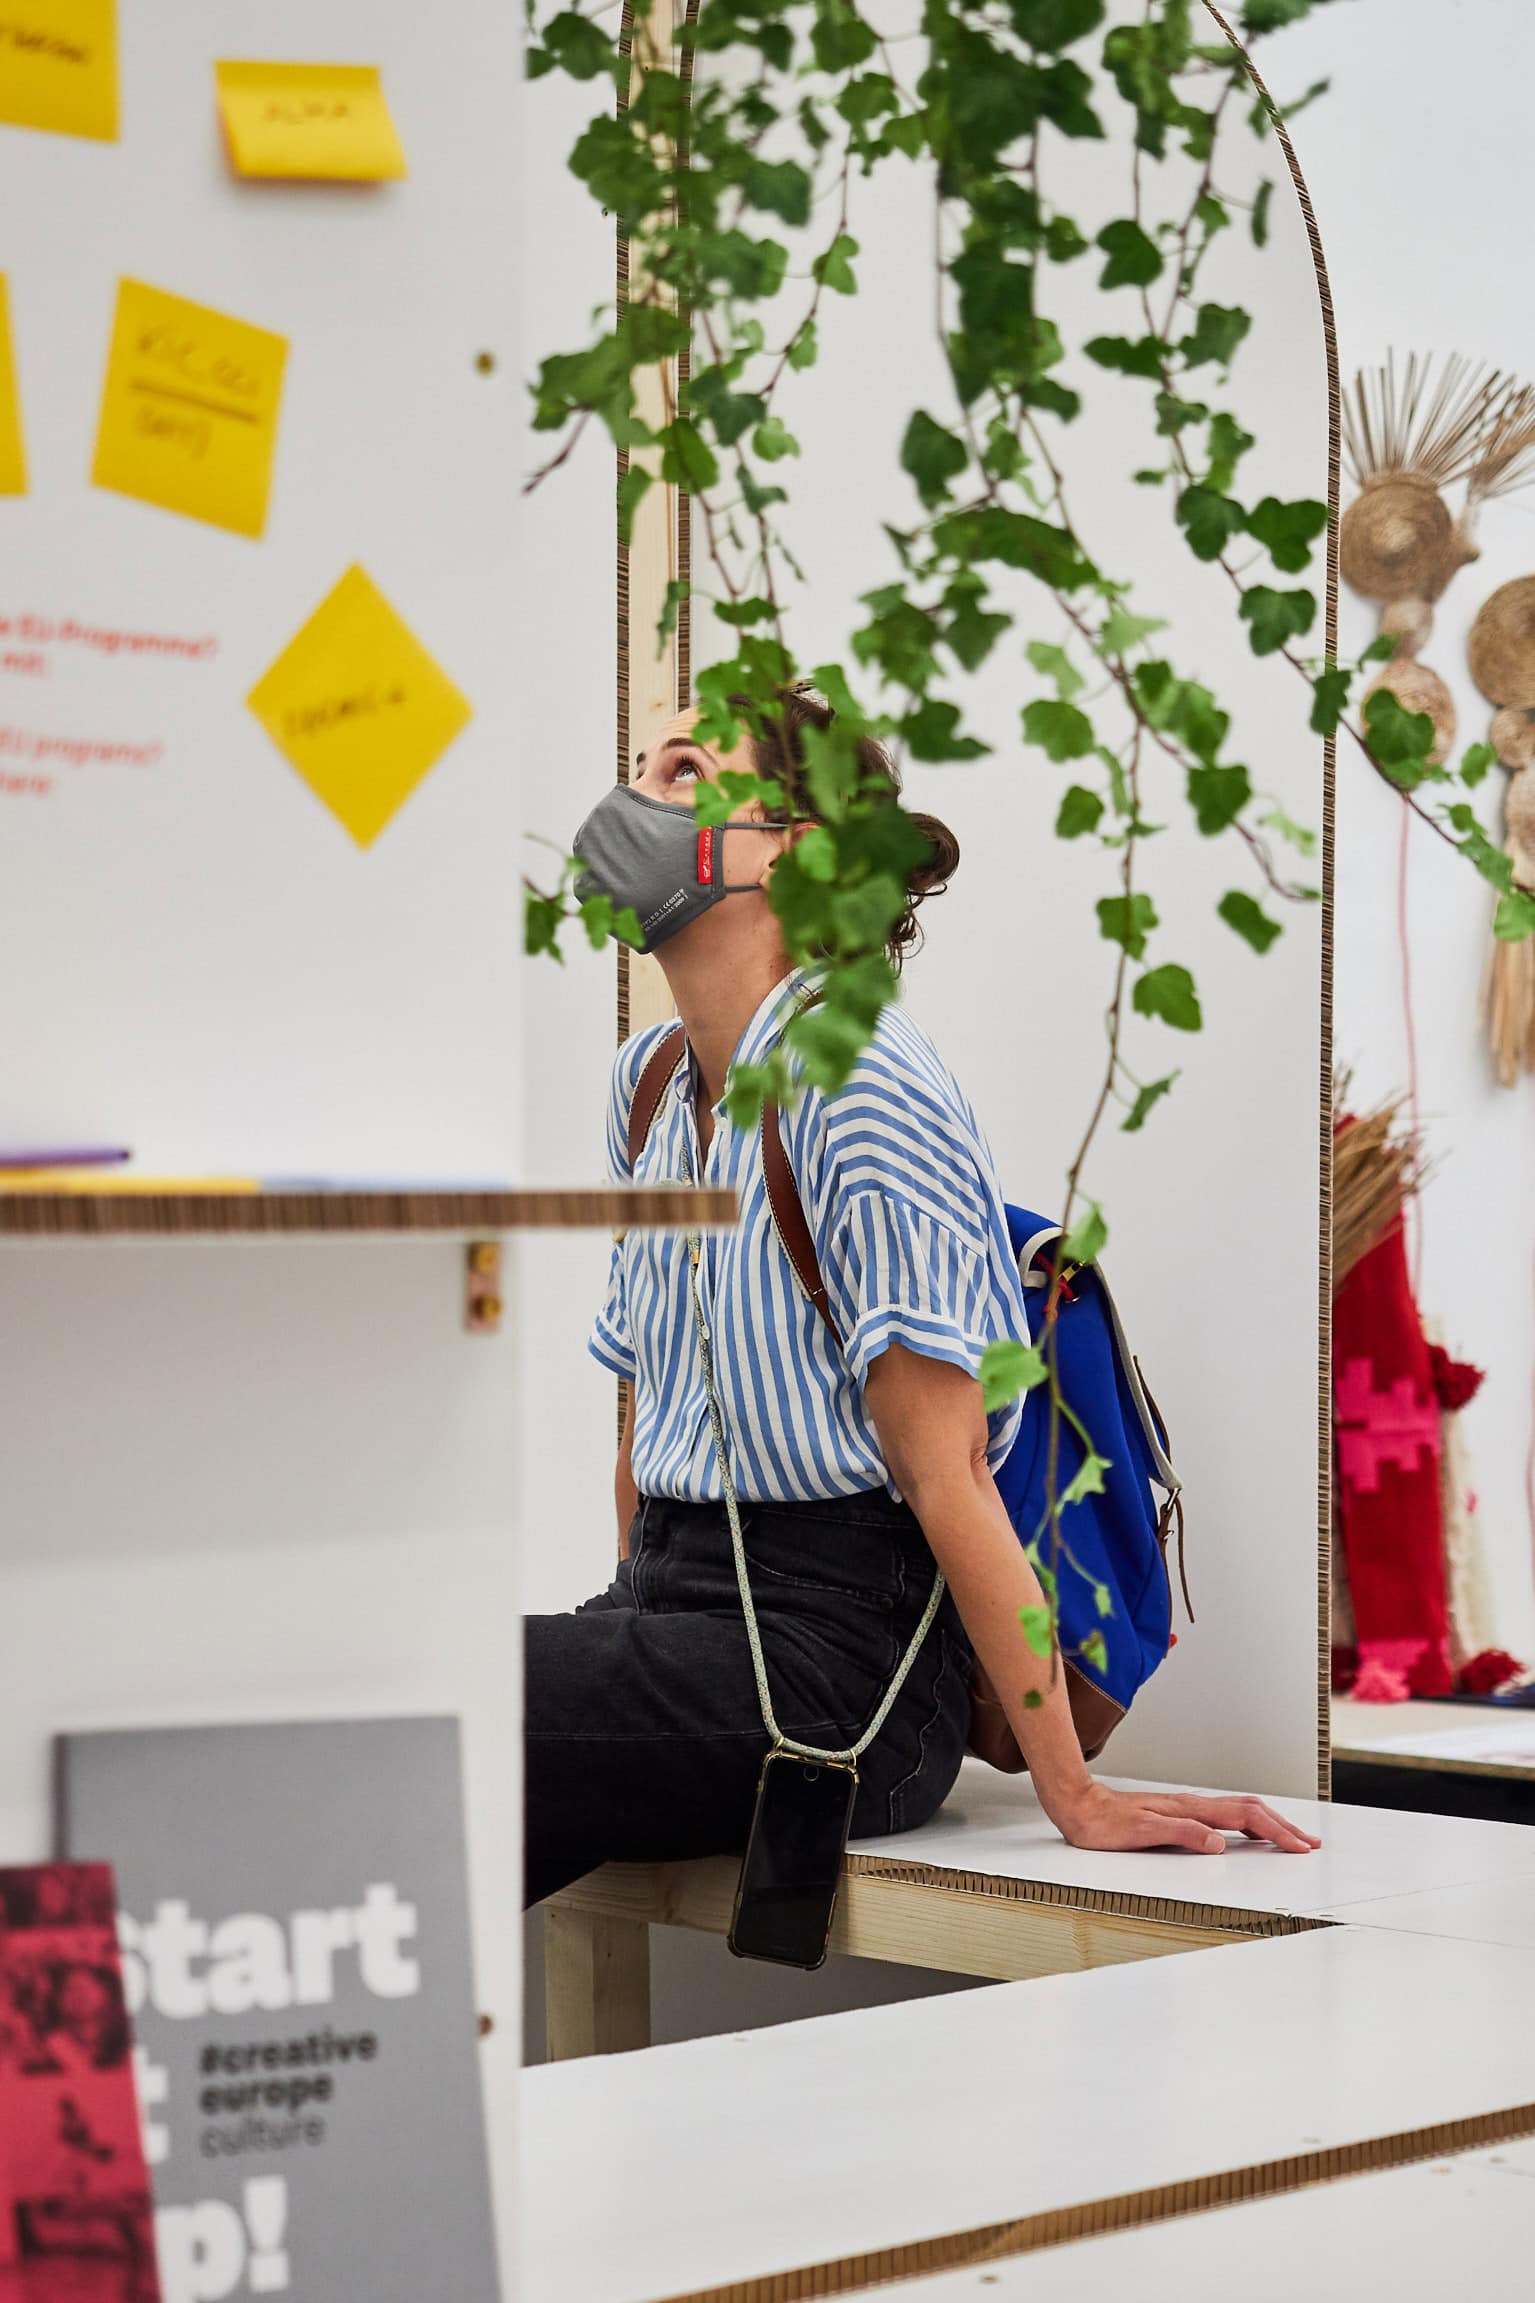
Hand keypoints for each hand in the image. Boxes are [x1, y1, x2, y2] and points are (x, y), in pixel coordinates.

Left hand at [1050, 1780, 1322, 1855]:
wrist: (1079, 1806)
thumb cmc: (1104, 1824)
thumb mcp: (1141, 1833)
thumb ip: (1181, 1835)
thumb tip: (1220, 1844)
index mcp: (1190, 1810)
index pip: (1246, 1817)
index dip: (1277, 1832)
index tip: (1300, 1848)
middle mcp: (1192, 1805)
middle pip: (1251, 1810)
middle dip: (1284, 1826)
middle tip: (1310, 1844)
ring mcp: (1187, 1808)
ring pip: (1240, 1811)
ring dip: (1270, 1823)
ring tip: (1291, 1838)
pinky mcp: (1179, 1814)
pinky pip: (1225, 1816)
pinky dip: (1249, 1824)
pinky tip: (1250, 1835)